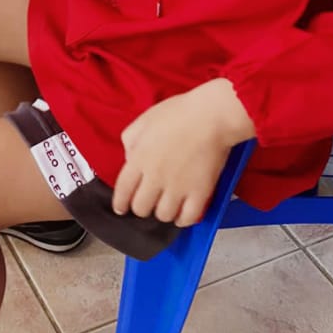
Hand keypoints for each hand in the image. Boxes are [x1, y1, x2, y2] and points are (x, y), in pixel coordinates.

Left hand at [111, 79, 254, 226]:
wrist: (212, 115)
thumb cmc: (179, 112)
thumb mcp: (143, 120)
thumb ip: (130, 142)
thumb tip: (130, 159)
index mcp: (139, 159)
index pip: (122, 191)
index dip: (120, 203)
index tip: (121, 208)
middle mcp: (155, 177)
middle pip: (141, 208)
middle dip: (141, 207)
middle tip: (148, 202)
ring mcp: (178, 187)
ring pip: (163, 216)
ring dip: (163, 213)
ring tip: (167, 205)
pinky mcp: (200, 193)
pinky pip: (188, 218)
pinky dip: (183, 220)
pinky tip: (183, 214)